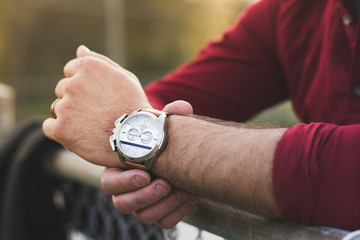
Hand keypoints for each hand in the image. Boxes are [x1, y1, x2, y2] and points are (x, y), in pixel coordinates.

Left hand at [43, 46, 149, 166]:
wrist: (138, 139)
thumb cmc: (134, 106)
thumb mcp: (125, 78)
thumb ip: (100, 61)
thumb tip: (80, 49)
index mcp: (88, 68)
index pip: (70, 70)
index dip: (84, 85)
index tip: (97, 97)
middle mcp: (73, 84)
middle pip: (63, 89)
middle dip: (76, 99)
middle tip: (97, 113)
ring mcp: (65, 107)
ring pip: (57, 108)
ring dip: (69, 116)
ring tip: (91, 126)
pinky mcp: (60, 129)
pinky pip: (49, 127)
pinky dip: (60, 132)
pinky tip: (79, 135)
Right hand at [101, 100, 198, 228]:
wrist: (180, 156)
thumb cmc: (164, 140)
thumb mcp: (165, 126)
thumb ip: (171, 116)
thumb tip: (182, 107)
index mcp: (122, 170)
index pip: (109, 183)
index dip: (124, 181)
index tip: (145, 174)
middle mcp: (129, 190)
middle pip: (121, 204)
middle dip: (143, 196)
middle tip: (165, 184)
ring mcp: (144, 203)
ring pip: (143, 216)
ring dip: (163, 204)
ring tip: (182, 189)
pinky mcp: (161, 212)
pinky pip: (164, 222)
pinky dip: (177, 212)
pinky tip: (191, 196)